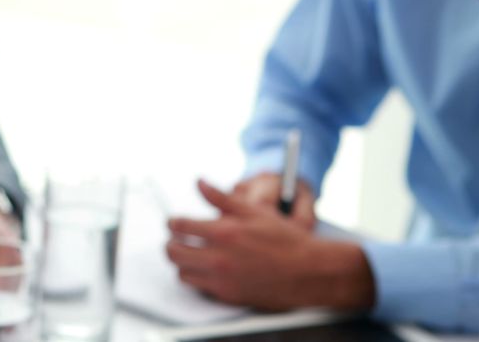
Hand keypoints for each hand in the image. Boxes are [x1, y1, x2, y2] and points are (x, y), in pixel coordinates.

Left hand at [166, 180, 373, 310]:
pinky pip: (199, 287)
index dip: (172, 222)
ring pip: (183, 272)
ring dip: (183, 262)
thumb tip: (199, 183)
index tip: (174, 222)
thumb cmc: (284, 239)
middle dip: (171, 243)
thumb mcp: (253, 211)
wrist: (307, 271)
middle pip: (174, 252)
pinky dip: (198, 278)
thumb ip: (221, 197)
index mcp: (224, 232)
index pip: (180, 226)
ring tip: (191, 254)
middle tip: (175, 239)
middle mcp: (219, 258)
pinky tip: (206, 269)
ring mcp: (222, 280)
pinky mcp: (228, 296)